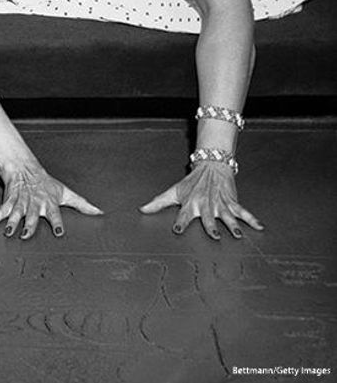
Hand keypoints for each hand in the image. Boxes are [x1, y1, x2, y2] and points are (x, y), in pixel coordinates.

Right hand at [0, 164, 102, 238]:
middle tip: (26, 235)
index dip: (57, 224)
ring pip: (16, 215)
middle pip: (32, 216)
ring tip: (8, 233)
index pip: (55, 215)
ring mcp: (21, 204)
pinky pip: (0, 212)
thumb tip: (100, 212)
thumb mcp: (66, 193)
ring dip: (12, 224)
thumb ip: (82, 205)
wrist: (26, 170)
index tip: (59, 233)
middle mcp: (34, 205)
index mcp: (49, 204)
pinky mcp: (9, 202)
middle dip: (29, 225)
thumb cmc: (47, 184)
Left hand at [140, 162, 262, 239]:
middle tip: (215, 236)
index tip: (177, 230)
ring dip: (232, 224)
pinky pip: (243, 211)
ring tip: (237, 234)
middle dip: (211, 226)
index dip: (180, 222)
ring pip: (226, 215)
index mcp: (190, 203)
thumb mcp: (173, 191)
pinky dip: (252, 219)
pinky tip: (260, 227)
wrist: (210, 166)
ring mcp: (220, 203)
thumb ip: (158, 202)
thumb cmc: (191, 182)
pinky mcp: (232, 201)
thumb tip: (141, 210)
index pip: (183, 214)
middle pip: (208, 217)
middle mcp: (205, 204)